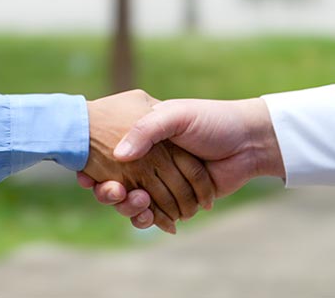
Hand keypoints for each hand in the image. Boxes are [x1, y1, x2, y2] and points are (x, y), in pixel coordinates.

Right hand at [83, 89, 215, 233]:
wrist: (250, 142)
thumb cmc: (212, 120)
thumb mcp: (176, 115)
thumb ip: (146, 130)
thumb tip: (119, 155)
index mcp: (146, 137)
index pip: (110, 156)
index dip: (94, 167)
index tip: (84, 175)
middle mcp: (150, 160)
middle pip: (117, 182)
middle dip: (109, 192)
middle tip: (113, 192)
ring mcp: (164, 182)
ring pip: (133, 202)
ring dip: (129, 207)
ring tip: (138, 203)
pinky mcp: (178, 201)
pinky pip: (155, 215)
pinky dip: (149, 219)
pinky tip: (148, 217)